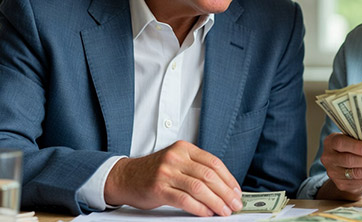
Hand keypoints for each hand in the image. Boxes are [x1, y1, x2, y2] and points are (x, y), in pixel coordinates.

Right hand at [104, 140, 242, 216]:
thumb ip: (196, 168)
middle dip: (226, 193)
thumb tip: (224, 186)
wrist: (125, 177)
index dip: (229, 179)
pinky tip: (207, 214)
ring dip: (216, 202)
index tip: (236, 192)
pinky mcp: (159, 189)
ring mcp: (166, 172)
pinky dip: (200, 208)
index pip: (214, 163)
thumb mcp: (176, 161)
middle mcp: (176, 157)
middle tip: (235, 204)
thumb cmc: (154, 172)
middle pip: (209, 176)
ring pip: (199, 188)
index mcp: (184, 148)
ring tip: (224, 211)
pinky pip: (185, 200)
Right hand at [317, 133, 361, 200]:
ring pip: (357, 173)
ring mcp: (334, 173)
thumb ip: (361, 138)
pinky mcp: (342, 184)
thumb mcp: (352, 139)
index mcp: (331, 142)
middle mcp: (329, 158)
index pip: (341, 143)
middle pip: (350, 160)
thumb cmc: (352, 149)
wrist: (345, 168)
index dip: (356, 146)